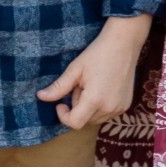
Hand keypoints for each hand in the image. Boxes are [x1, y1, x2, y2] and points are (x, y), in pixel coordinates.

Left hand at [36, 14, 151, 129]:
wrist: (123, 43)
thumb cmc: (97, 53)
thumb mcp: (75, 69)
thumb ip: (58, 87)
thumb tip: (40, 97)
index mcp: (94, 100)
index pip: (75, 123)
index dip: (64, 116)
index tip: (61, 103)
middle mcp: (109, 108)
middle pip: (84, 120)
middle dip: (77, 107)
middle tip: (80, 86)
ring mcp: (119, 109)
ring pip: (95, 119)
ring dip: (89, 108)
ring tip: (92, 86)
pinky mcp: (125, 106)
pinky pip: (107, 114)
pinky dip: (100, 106)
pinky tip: (103, 88)